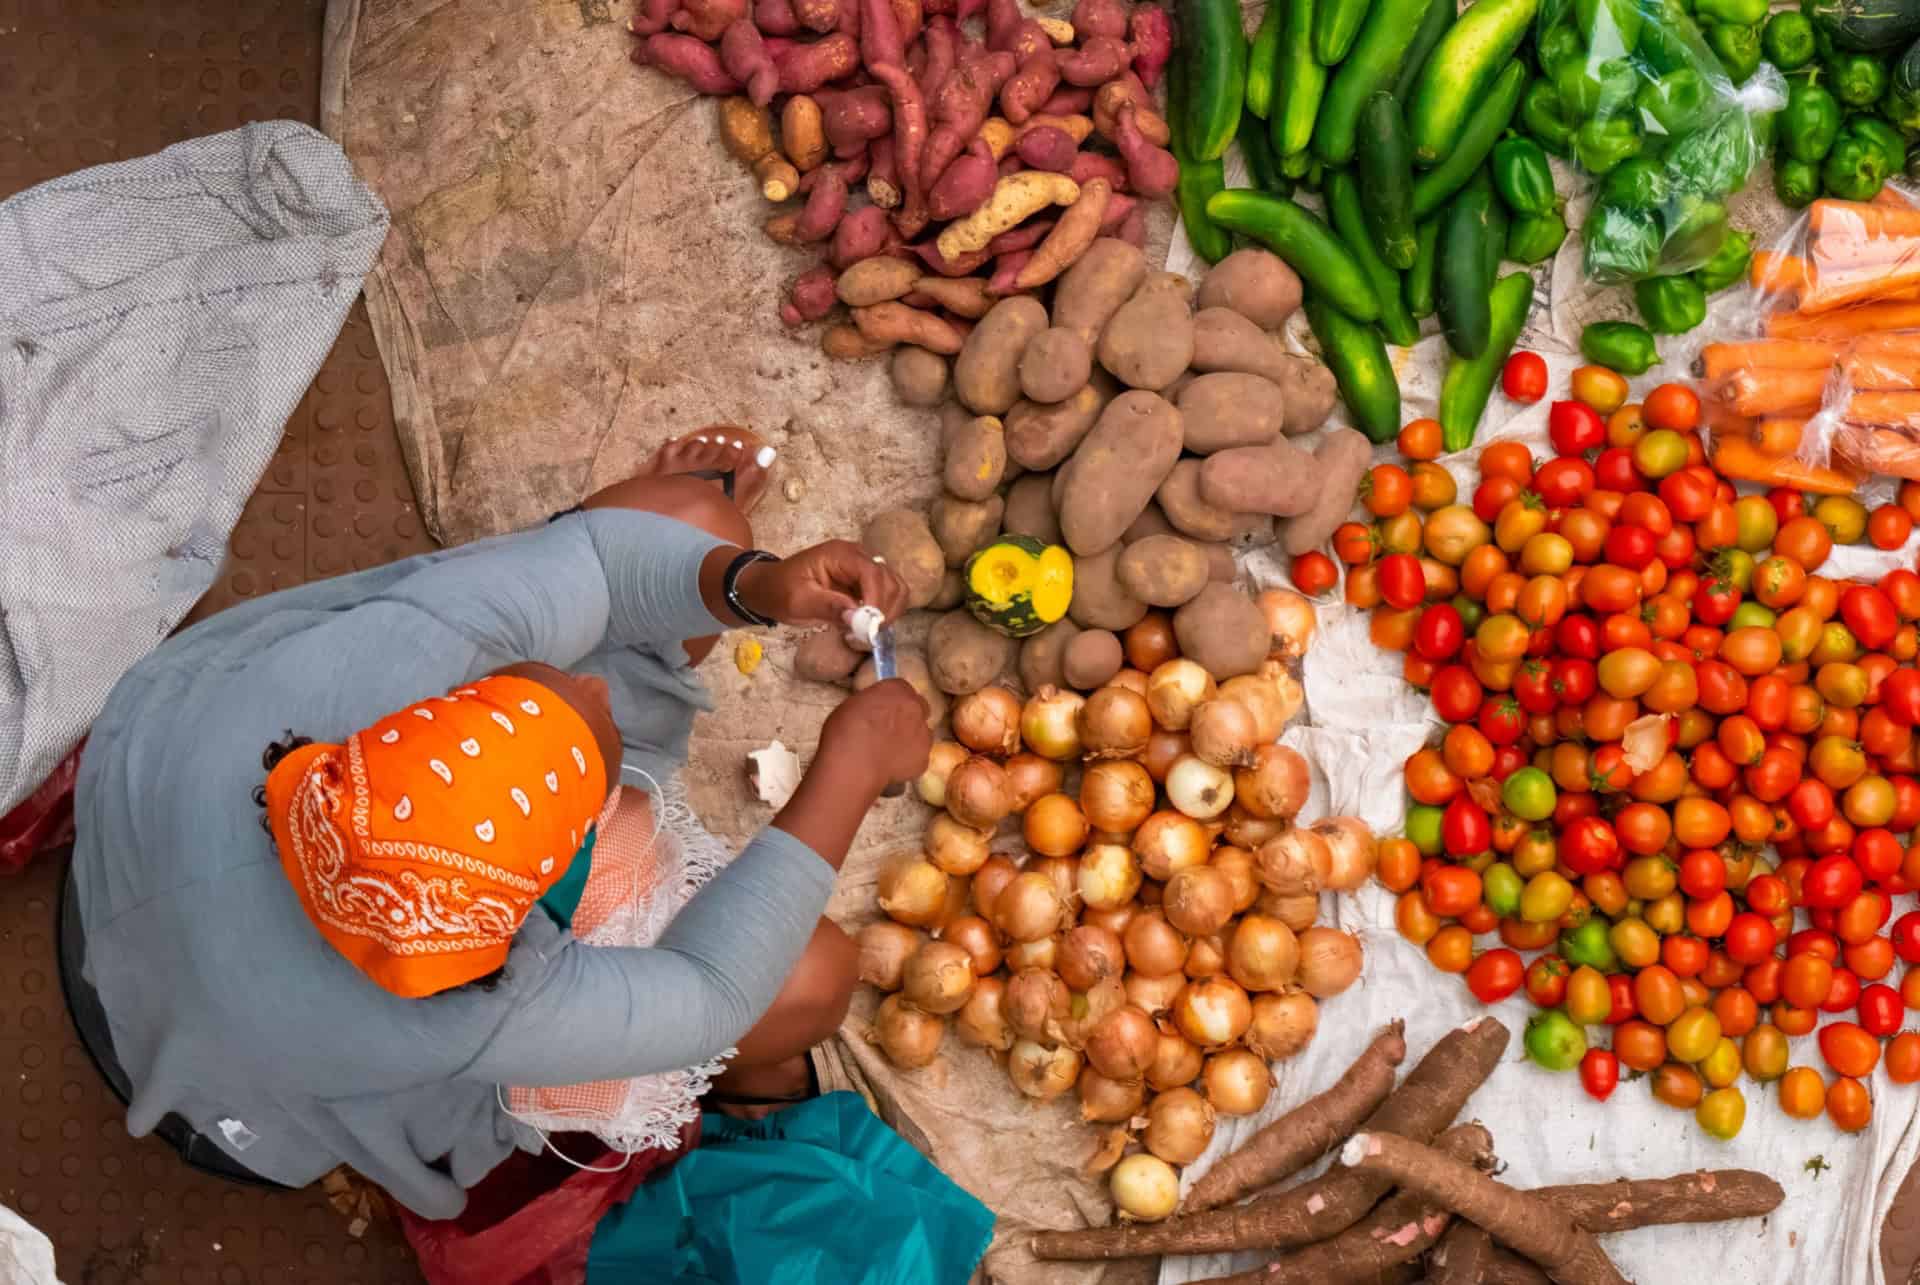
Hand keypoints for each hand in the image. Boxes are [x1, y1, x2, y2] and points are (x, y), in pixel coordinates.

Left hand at [738, 539, 909, 627]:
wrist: (771, 588)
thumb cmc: (779, 591)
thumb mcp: (797, 601)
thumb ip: (827, 606)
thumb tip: (856, 616)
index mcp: (840, 555)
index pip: (871, 572)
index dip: (876, 599)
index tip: (869, 626)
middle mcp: (858, 557)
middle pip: (889, 580)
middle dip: (883, 609)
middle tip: (865, 635)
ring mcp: (865, 569)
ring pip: (895, 588)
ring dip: (888, 613)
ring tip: (866, 632)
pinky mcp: (866, 584)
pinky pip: (889, 597)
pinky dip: (886, 613)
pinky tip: (866, 626)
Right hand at [816, 679, 930, 794]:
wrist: (852, 764)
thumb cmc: (844, 733)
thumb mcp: (853, 704)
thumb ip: (873, 702)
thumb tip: (876, 709)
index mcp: (896, 689)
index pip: (902, 688)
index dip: (894, 699)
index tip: (886, 708)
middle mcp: (914, 707)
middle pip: (919, 707)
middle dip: (908, 715)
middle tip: (891, 728)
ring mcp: (923, 734)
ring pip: (922, 733)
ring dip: (911, 737)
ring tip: (891, 750)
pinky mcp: (924, 758)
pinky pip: (919, 756)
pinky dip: (909, 760)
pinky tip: (892, 765)